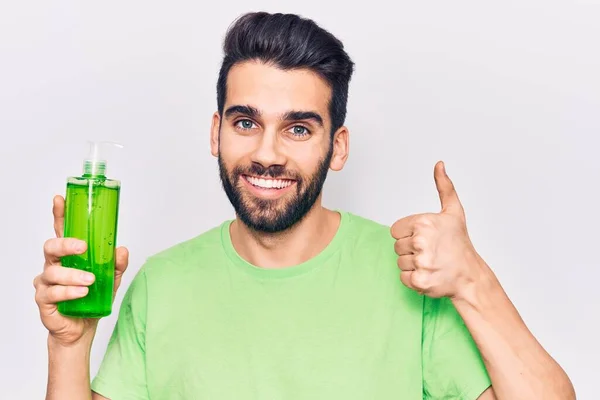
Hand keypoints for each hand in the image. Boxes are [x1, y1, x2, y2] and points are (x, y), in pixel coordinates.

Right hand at [33, 195, 129, 345]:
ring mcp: (46, 282)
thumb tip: (122, 250)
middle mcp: (54, 265)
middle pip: (51, 246)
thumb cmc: (92, 299)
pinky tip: (81, 293)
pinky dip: (68, 292)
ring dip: (72, 275)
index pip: (61, 230)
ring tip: (90, 280)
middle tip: (83, 246)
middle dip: (66, 244)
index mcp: (69, 256)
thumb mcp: (111, 279)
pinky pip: (52, 293)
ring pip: (53, 272)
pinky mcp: (44, 300)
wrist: (81, 329)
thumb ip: (117, 264)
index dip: (59, 214)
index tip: (60, 199)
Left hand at [391, 161, 483, 298]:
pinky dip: (413, 279)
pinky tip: (429, 274)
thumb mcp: (453, 212)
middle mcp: (420, 241)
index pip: (395, 231)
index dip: (408, 235)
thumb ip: (444, 187)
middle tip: (431, 252)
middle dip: (411, 250)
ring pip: (399, 262)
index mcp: (423, 223)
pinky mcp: (419, 281)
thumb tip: (439, 164)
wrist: (470, 275)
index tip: (425, 239)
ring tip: (431, 263)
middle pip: (397, 247)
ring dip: (412, 265)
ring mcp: (420, 262)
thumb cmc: (460, 243)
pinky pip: (403, 277)